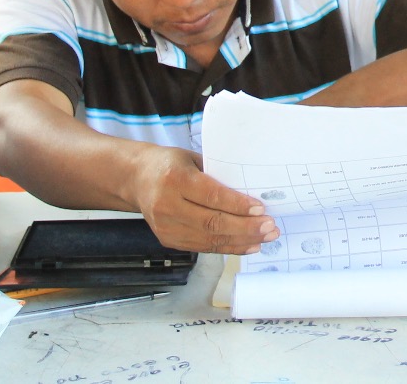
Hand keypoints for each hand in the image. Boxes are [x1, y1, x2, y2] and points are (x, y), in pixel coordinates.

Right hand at [127, 145, 278, 254]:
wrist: (136, 179)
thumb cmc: (170, 164)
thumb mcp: (192, 159)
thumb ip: (217, 174)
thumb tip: (254, 190)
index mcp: (174, 180)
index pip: (211, 196)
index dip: (237, 205)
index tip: (261, 209)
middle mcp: (167, 206)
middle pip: (212, 223)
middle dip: (245, 228)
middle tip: (270, 227)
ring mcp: (166, 227)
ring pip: (210, 239)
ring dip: (242, 241)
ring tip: (266, 237)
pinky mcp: (169, 240)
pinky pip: (204, 247)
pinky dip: (229, 247)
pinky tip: (249, 245)